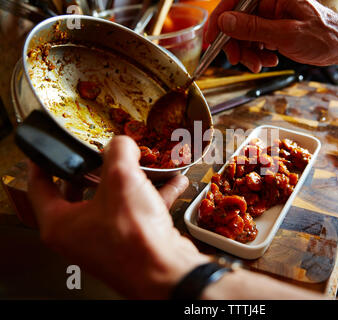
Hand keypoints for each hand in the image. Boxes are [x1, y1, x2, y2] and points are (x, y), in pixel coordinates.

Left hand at [27, 136, 209, 298]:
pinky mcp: (131, 240)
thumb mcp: (122, 178)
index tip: (48, 149)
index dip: (43, 161)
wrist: (166, 271)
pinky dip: (154, 194)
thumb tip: (121, 144)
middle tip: (98, 153)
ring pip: (113, 200)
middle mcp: (80, 234)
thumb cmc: (134, 239)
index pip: (39, 186)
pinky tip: (172, 182)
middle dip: (94, 168)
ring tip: (143, 163)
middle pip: (79, 192)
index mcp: (61, 223)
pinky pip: (138, 210)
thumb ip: (118, 150)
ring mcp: (106, 238)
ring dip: (131, 180)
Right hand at [206, 0, 337, 70]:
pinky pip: (254, 42)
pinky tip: (269, 60)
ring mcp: (269, 17)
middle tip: (238, 61)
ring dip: (248, 53)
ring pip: (243, 35)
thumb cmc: (323, 36)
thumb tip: (225, 22)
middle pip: (236, 22)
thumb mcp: (286, 34)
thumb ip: (253, 28)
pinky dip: (257, 55)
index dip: (219, 21)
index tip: (211, 41)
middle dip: (235, 44)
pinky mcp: (271, 29)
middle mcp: (268, 3)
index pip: (234, 3)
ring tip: (261, 64)